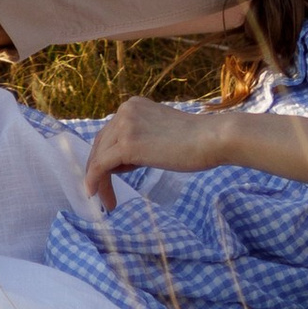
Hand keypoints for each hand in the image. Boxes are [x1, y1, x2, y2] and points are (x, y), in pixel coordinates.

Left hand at [82, 95, 223, 211]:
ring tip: (108, 202)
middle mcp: (125, 110)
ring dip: (99, 181)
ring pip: (99, 157)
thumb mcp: (159, 133)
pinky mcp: (127, 145)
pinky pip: (100, 166)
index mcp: (133, 106)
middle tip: (102, 193)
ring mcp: (125, 126)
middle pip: (101, 145)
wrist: (212, 139)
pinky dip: (95, 181)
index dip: (105, 157)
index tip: (110, 177)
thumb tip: (124, 160)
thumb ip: (142, 139)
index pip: (110, 133)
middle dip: (99, 170)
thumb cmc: (196, 141)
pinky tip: (97, 196)